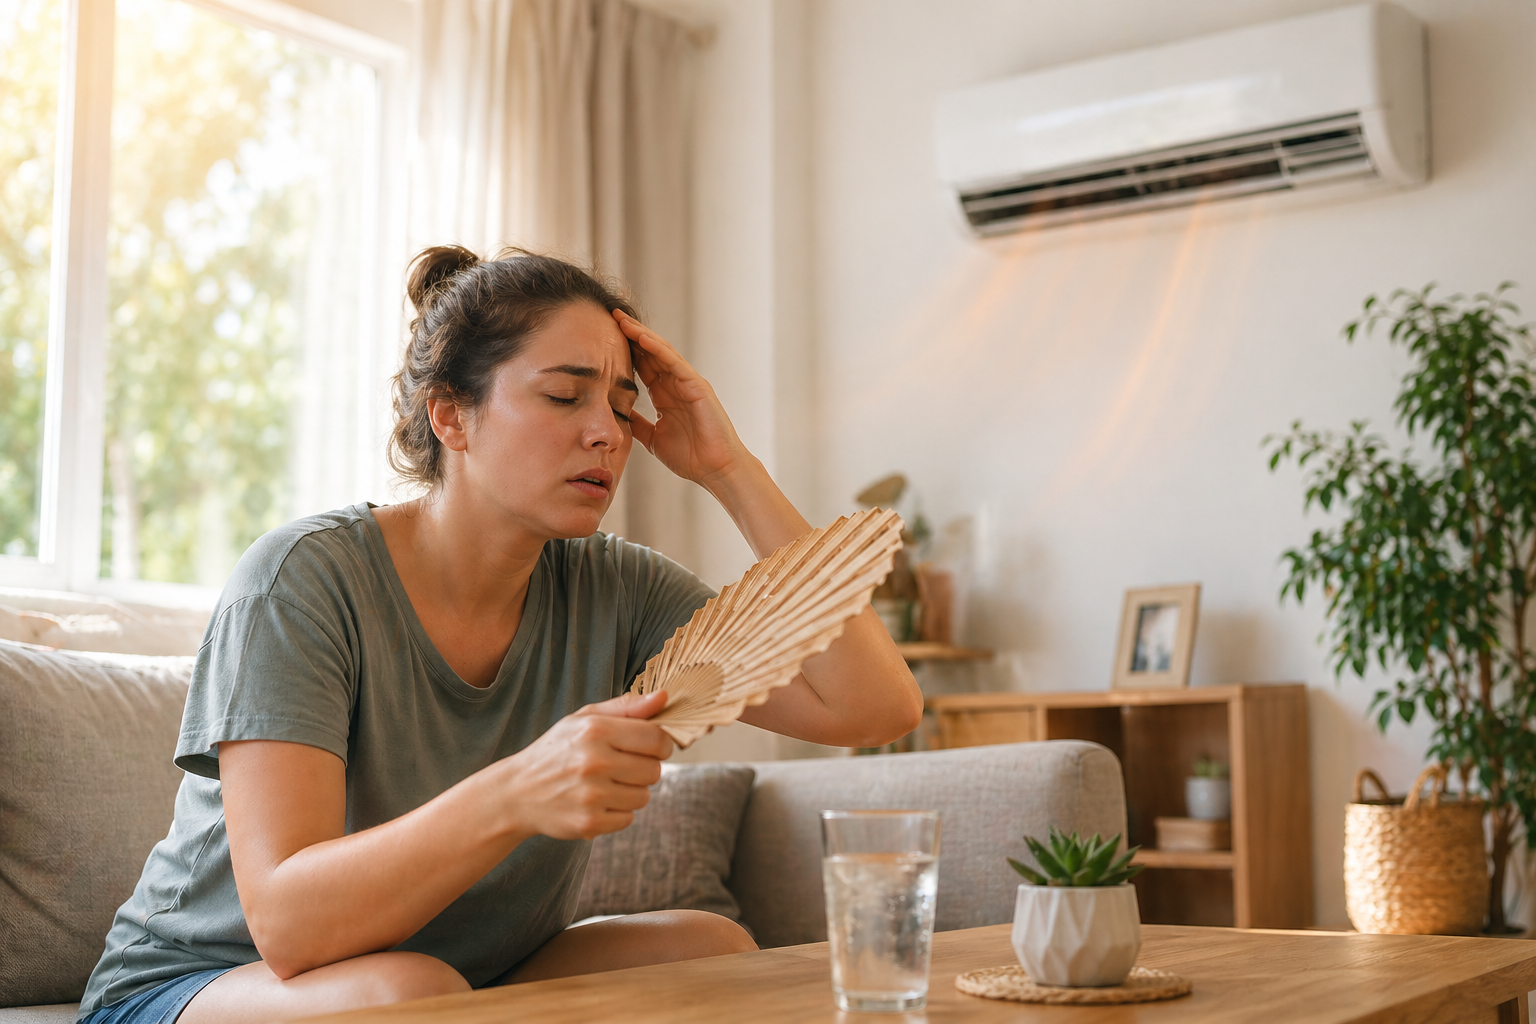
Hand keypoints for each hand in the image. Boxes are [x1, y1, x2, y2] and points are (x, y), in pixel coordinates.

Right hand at [498, 690, 673, 840]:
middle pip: (654, 770)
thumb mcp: (585, 719)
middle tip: (621, 766)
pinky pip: (628, 819)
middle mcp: (594, 762)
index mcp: (595, 730)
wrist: (517, 793)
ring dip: (631, 792)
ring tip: (606, 784)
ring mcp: (592, 795)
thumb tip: (664, 697)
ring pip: (644, 797)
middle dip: (644, 768)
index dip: (662, 744)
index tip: (652, 747)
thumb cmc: (557, 750)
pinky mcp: (590, 823)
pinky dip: (618, 812)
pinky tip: (597, 802)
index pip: (656, 739)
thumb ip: (627, 707)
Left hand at [612, 310, 752, 489]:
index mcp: (666, 395)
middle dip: (631, 334)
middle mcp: (676, 384)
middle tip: (609, 316)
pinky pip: (675, 363)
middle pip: (650, 352)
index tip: (602, 337)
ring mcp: (688, 383)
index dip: (624, 351)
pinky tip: (641, 337)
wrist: (715, 470)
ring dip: (641, 334)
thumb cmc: (690, 457)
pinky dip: (658, 350)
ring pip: (662, 352)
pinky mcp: (698, 387)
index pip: (643, 366)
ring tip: (621, 320)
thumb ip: (639, 425)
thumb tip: (618, 416)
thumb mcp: (653, 439)